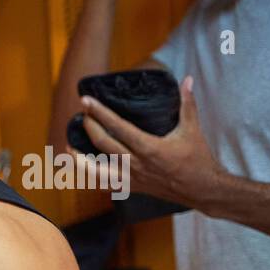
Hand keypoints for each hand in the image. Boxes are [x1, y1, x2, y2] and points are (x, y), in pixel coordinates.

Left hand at [72, 75, 226, 211]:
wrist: (201, 190)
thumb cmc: (198, 158)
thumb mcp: (193, 129)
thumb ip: (188, 104)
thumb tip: (188, 79)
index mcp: (150, 148)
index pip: (118, 127)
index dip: (100, 113)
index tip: (86, 102)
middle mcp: (136, 164)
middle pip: (103, 144)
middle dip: (89, 127)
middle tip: (82, 113)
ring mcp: (131, 178)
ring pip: (96, 171)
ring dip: (79, 159)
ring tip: (68, 147)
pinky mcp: (131, 188)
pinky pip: (104, 184)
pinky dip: (90, 178)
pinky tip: (81, 169)